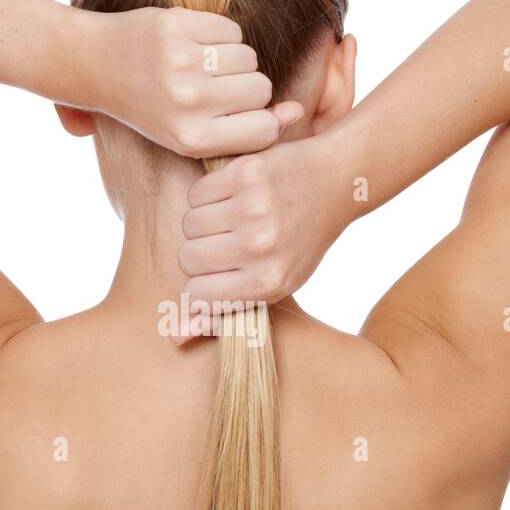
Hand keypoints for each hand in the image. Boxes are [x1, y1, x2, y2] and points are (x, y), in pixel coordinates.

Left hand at [84, 7, 302, 158]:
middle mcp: (187, 103)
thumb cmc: (154, 107)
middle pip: (261, 89)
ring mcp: (182, 63)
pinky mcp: (178, 27)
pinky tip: (194, 44)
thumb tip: (298, 112)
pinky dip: (220, 34)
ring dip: (233, 59)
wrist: (99, 65)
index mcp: (192, 139)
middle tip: (215, 88)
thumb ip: (246, 129)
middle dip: (247, 86)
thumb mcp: (194, 134)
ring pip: (249, 57)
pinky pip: (232, 30)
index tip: (239, 115)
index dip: (260, 118)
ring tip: (203, 66)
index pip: (264, 130)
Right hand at [172, 134, 351, 340]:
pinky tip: (234, 196)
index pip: (195, 295)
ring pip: (188, 224)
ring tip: (232, 219)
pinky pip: (196, 193)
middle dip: (200, 252)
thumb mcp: (272, 287)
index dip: (200, 284)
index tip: (218, 274)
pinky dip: (208, 195)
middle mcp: (260, 246)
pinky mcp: (246, 173)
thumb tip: (174, 336)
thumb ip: (223, 314)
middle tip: (228, 242)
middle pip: (187, 258)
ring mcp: (253, 208)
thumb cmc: (299, 243)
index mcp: (267, 282)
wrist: (335, 183)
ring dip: (203, 222)